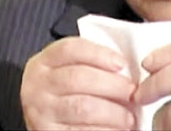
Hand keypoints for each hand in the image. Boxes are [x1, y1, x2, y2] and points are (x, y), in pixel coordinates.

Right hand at [21, 37, 136, 129]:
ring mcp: (41, 111)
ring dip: (112, 112)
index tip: (122, 63)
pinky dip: (105, 130)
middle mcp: (38, 85)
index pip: (71, 49)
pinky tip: (118, 129)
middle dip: (112, 85)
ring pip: (82, 107)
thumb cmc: (64, 90)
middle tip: (132, 92)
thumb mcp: (68, 69)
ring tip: (129, 116)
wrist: (42, 117)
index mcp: (44, 62)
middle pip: (78, 78)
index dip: (99, 54)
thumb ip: (91, 63)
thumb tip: (127, 68)